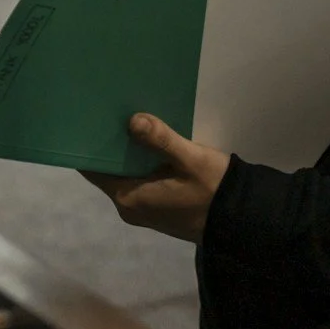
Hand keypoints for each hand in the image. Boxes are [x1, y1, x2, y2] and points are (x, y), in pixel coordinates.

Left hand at [81, 113, 229, 242]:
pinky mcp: (155, 208)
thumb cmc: (213, 190)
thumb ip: (161, 140)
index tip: (91, 116)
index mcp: (129, 197)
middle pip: (108, 170)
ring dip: (127, 152)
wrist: (239, 220)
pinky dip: (139, 162)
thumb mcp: (190, 160)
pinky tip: (147, 140)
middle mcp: (129, 207)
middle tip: (110, 108)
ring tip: (127, 116)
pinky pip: (138, 180)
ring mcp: (142, 210)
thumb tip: (132, 119)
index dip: (90, 144)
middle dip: (110, 143)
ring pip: (124, 174)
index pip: (94, 169)